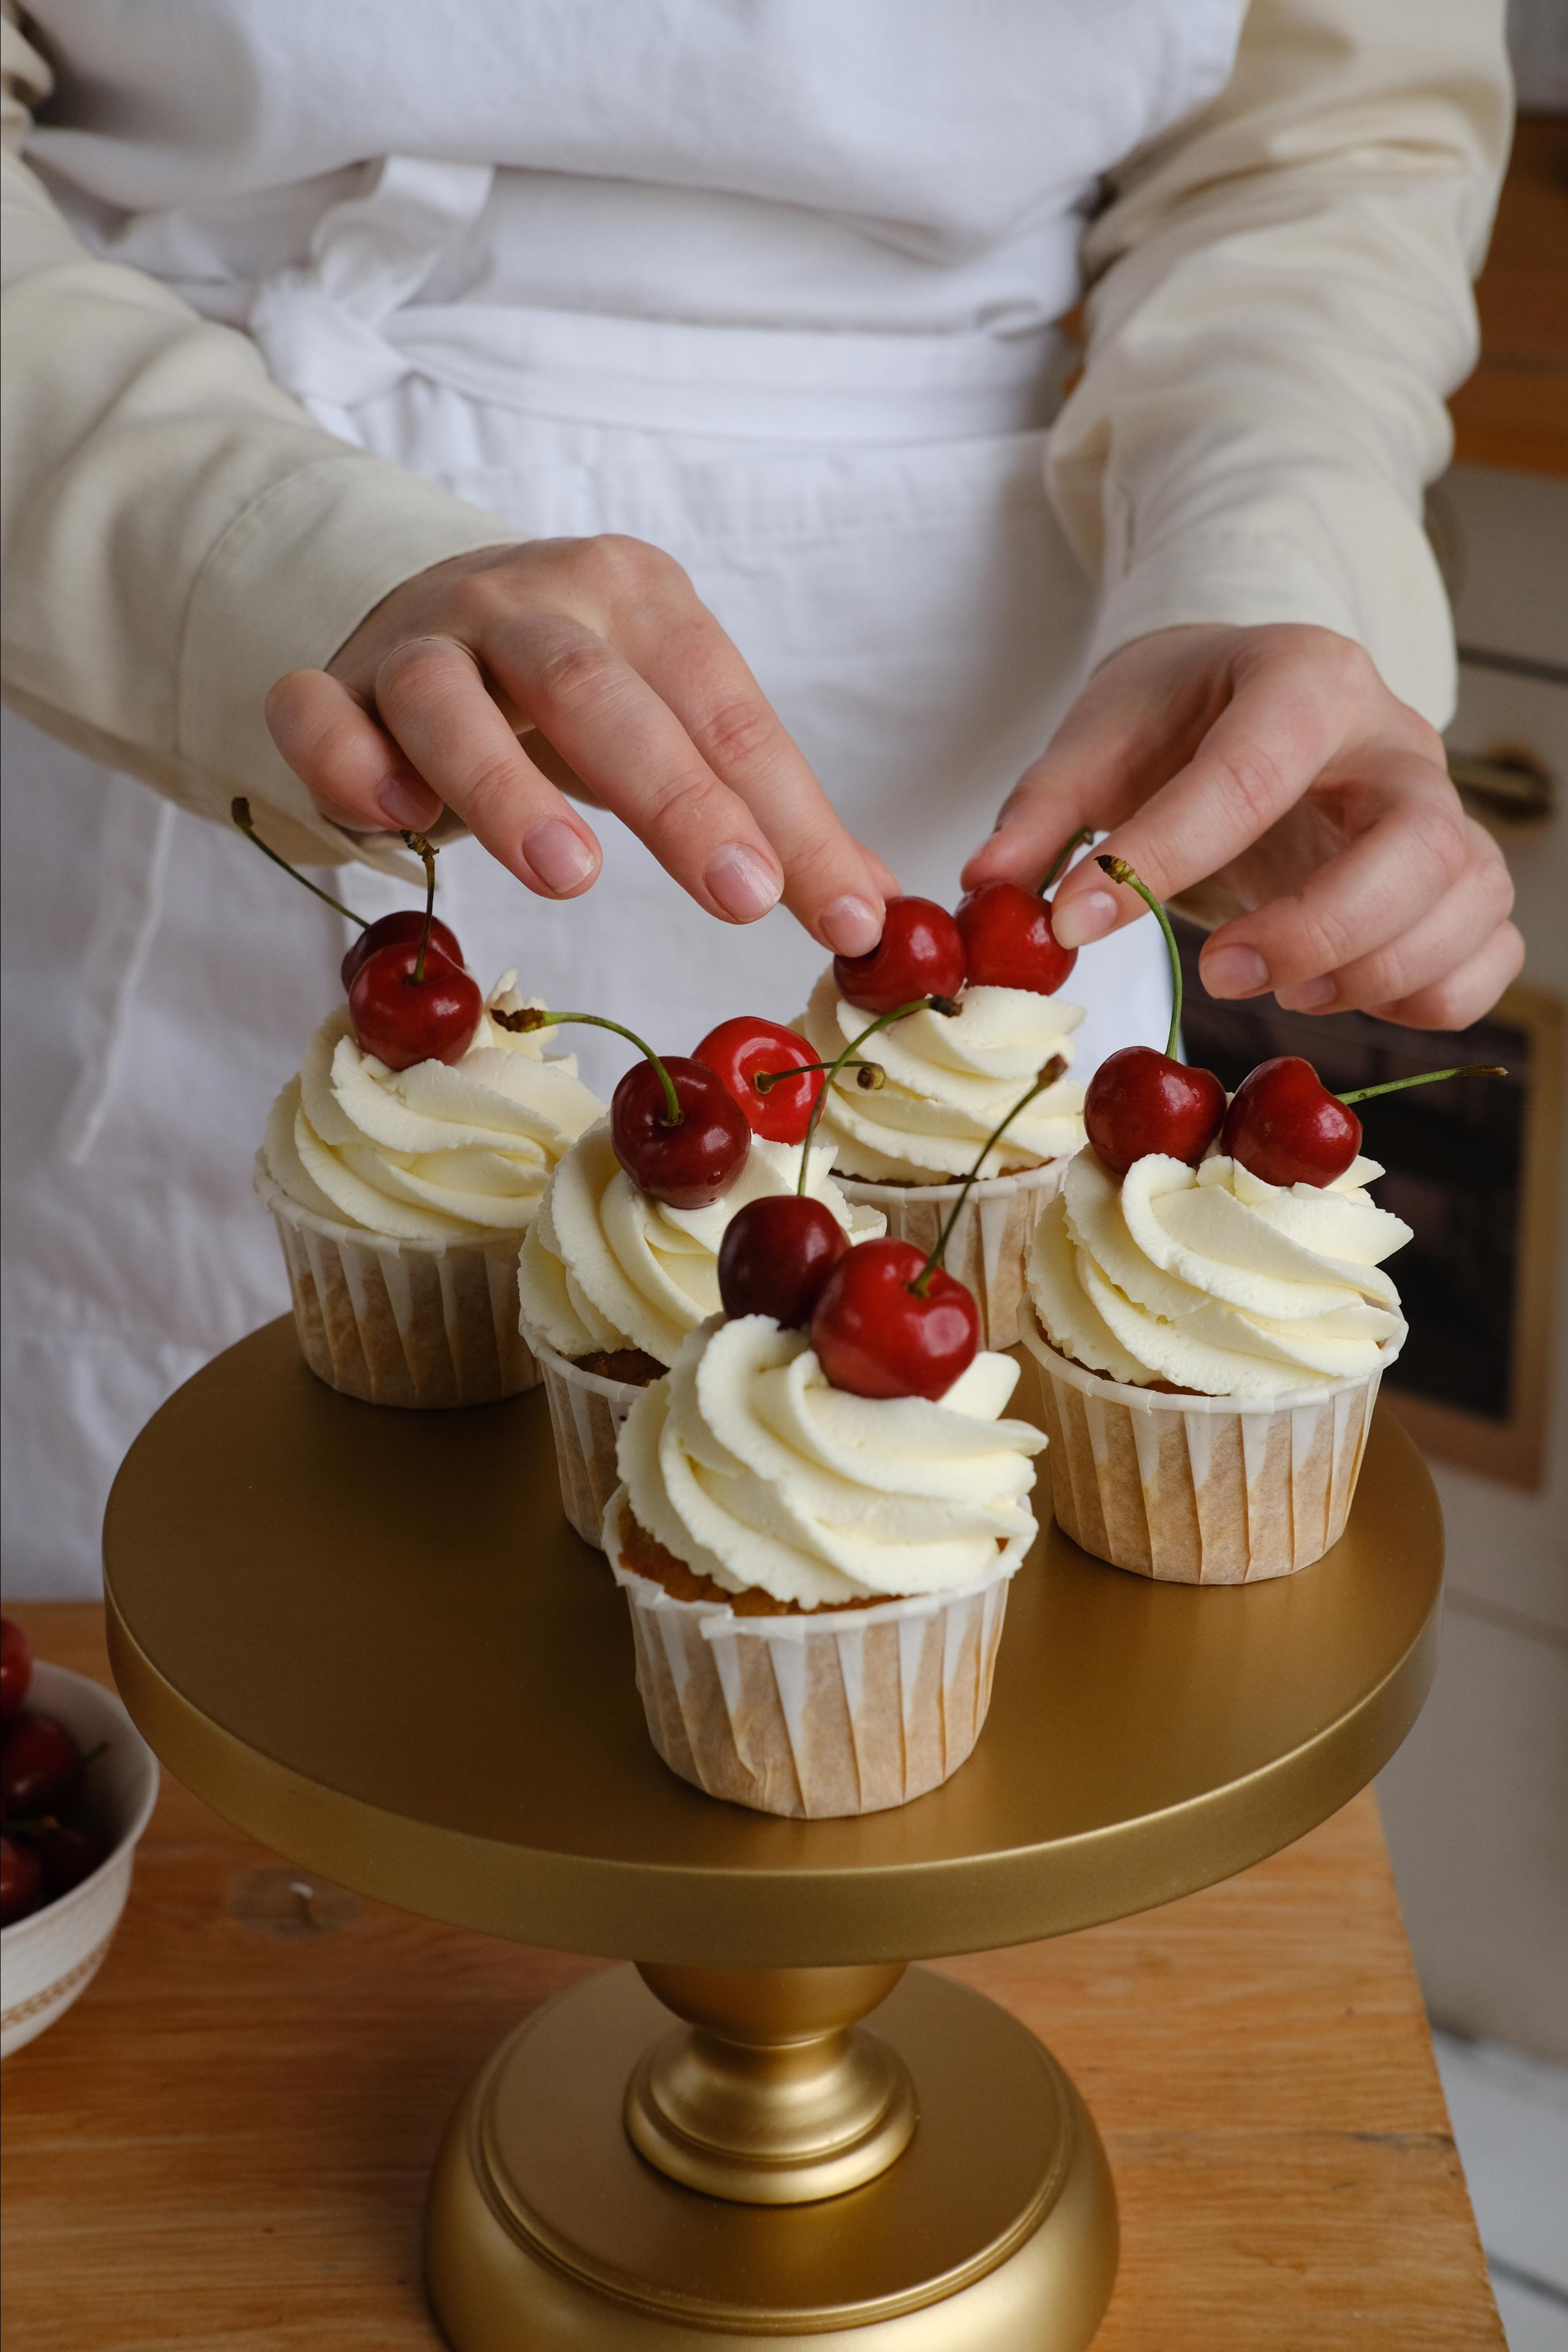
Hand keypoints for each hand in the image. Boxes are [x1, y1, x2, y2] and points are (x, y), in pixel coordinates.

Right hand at [265, 539, 892, 952]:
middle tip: (740, 894)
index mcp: (641, 599)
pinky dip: (344, 757)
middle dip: (676, 797)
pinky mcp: (336, 681)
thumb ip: (771, 818)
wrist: (437, 611)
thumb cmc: (578, 691)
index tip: (843, 918)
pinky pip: (318, 710)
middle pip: (600, 696)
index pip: (727, 716)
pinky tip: (393, 819)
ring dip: (505, 785)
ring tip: (569, 873)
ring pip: (451, 699)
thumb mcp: (682, 727)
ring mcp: (424, 637)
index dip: (790, 820)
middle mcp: (531, 601)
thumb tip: (879, 920)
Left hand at [962, 624, 1520, 1030]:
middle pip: (1416, 844)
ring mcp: (1441, 810)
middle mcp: (1394, 741)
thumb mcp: (1096, 741)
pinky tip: (1336, 996)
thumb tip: (987, 893)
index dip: (1163, 856)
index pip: (1252, 771)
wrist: (1244, 703)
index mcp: (1303, 679)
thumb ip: (1041, 815)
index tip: (1077, 918)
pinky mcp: (1458, 878)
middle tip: (1219, 969)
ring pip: (1466, 902)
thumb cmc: (1173, 721)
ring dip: (1372, 971)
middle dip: (1317, 928)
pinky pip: (1490, 953)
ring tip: (1275, 987)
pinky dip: (1430, 998)